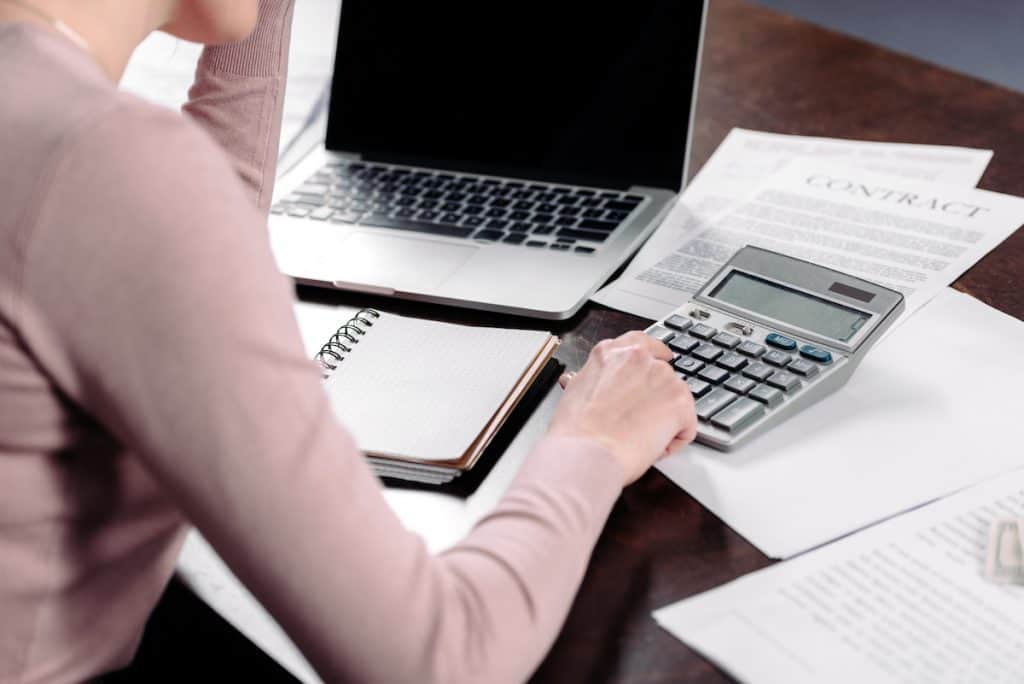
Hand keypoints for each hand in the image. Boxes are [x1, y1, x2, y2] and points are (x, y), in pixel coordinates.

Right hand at [548, 331, 697, 484]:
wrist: (587, 453)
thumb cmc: (576, 432)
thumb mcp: (576, 391)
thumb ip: (596, 381)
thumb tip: (599, 385)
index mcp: (611, 352)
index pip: (642, 344)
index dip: (654, 355)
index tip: (662, 359)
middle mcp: (638, 357)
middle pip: (663, 375)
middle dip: (656, 399)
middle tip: (638, 422)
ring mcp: (662, 376)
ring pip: (676, 401)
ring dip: (664, 421)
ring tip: (638, 438)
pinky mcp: (680, 401)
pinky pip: (687, 425)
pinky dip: (674, 441)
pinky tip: (651, 448)